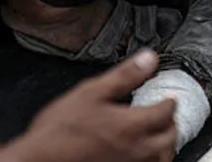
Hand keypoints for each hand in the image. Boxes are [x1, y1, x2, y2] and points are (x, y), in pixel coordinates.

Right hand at [0, 50, 176, 161]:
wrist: (41, 159)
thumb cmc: (60, 131)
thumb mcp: (91, 92)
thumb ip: (124, 76)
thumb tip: (148, 59)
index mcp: (132, 125)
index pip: (166, 111)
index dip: (169, 100)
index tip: (168, 96)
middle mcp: (136, 150)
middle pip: (169, 136)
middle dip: (170, 122)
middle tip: (166, 114)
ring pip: (161, 157)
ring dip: (164, 144)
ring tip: (160, 135)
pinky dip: (150, 159)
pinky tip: (141, 153)